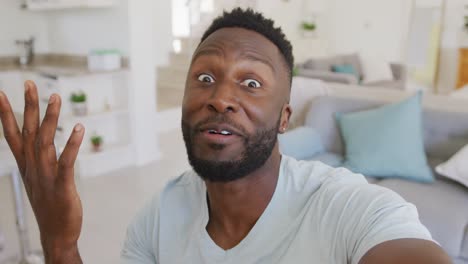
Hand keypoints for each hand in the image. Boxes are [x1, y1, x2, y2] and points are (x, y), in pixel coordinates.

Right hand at [0, 81, 84, 262]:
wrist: (56, 233)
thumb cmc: (48, 204)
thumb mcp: (37, 179)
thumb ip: (36, 159)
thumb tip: (37, 142)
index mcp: (26, 165)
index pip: (12, 135)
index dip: (5, 114)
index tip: (0, 93)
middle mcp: (33, 167)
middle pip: (28, 132)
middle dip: (28, 106)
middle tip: (29, 83)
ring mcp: (46, 176)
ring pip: (45, 141)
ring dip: (50, 118)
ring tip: (54, 96)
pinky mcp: (62, 185)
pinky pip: (66, 161)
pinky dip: (72, 144)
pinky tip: (78, 128)